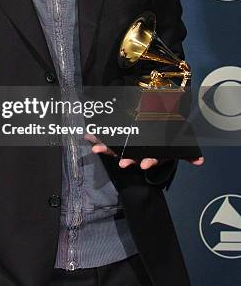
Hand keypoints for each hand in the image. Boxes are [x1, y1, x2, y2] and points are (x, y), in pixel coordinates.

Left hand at [84, 133, 203, 168]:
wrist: (156, 121)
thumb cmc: (165, 133)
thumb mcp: (176, 143)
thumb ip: (187, 153)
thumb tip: (200, 162)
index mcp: (150, 153)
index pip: (149, 159)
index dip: (146, 161)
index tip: (143, 164)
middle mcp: (137, 152)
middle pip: (130, 157)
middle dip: (124, 159)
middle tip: (120, 163)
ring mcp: (125, 147)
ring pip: (114, 150)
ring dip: (104, 149)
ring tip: (95, 148)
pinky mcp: (116, 140)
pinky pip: (105, 139)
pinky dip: (96, 137)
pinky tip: (86, 135)